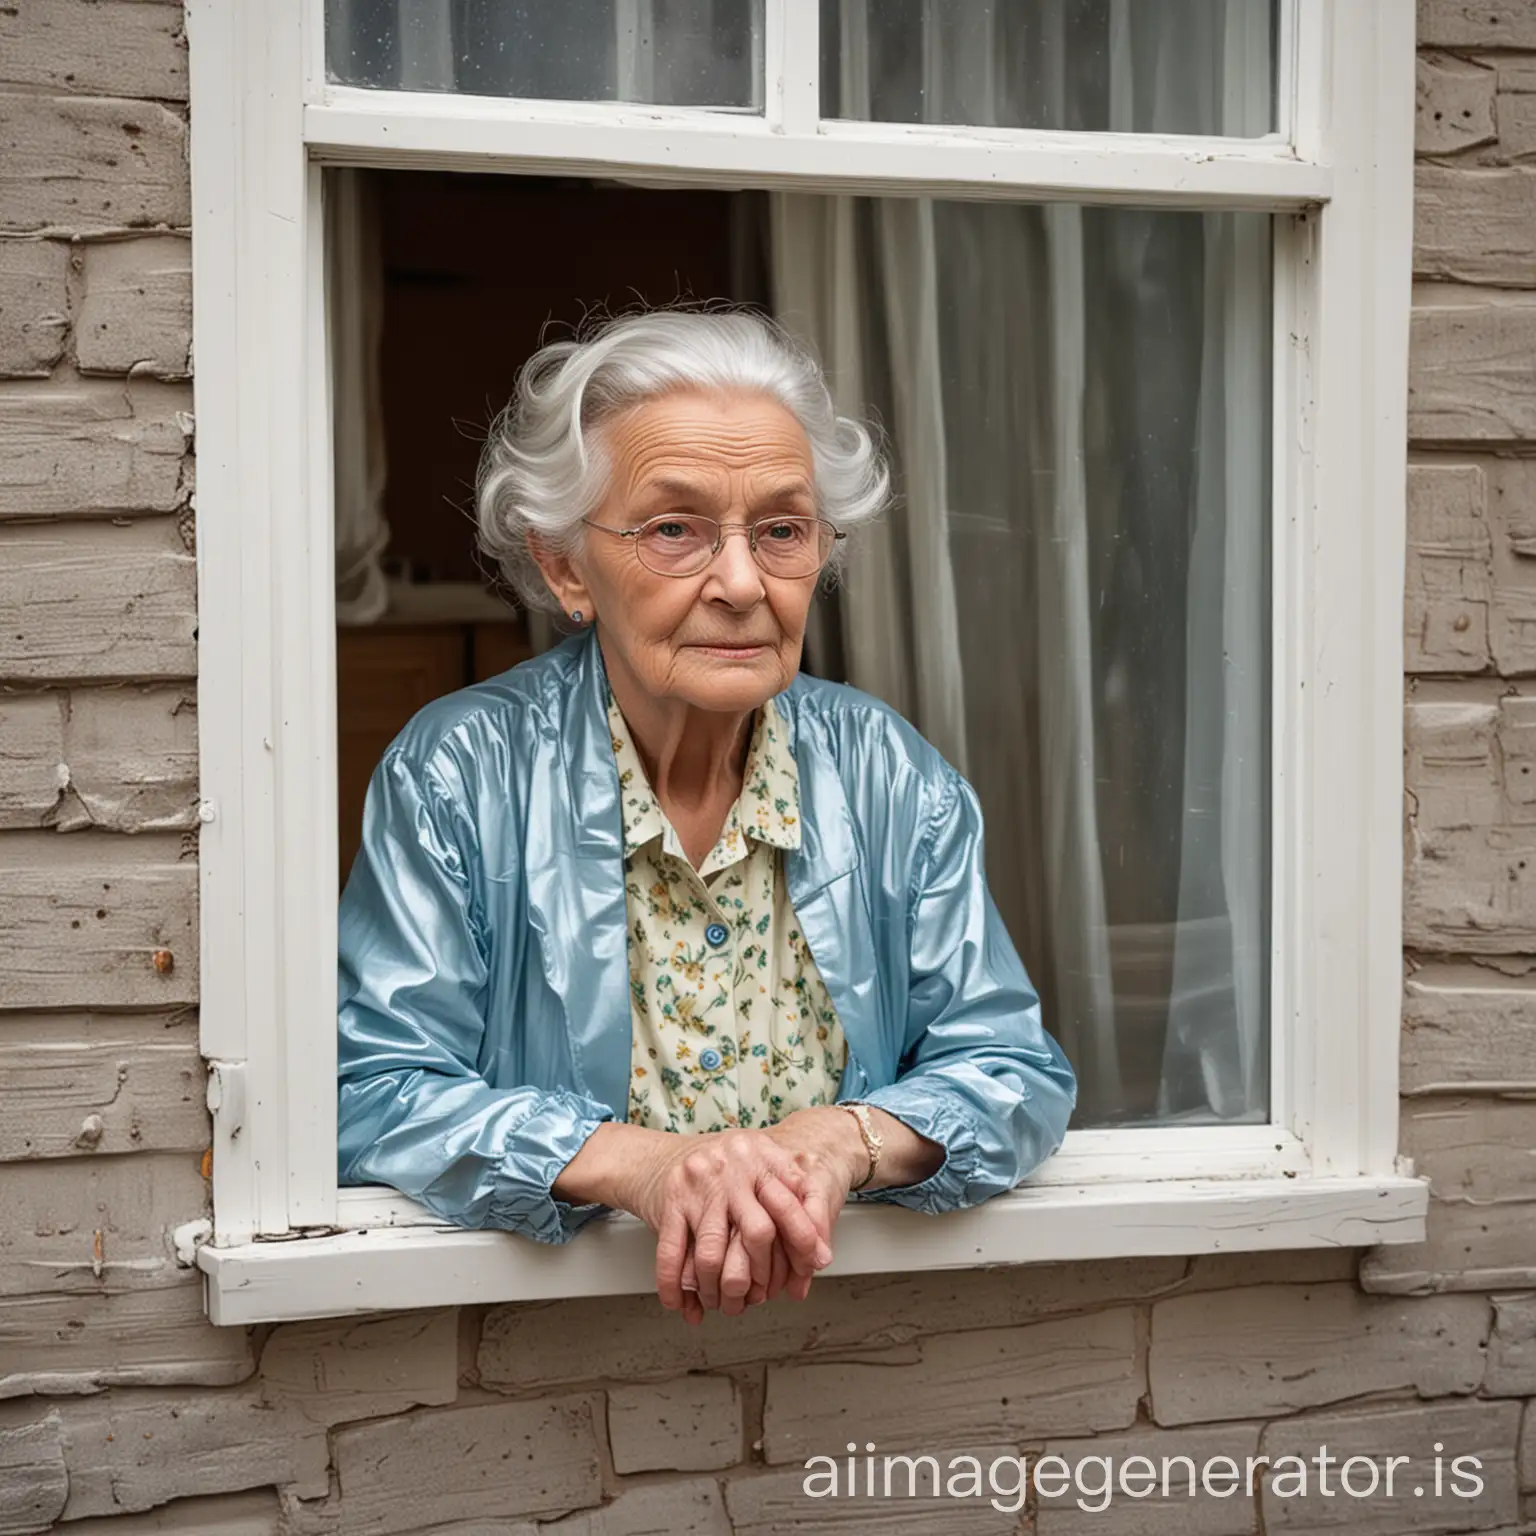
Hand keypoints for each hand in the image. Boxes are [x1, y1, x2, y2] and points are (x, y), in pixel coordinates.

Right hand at [622, 1127, 832, 1323]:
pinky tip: (683, 1304)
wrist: (657, 1157)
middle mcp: (730, 1168)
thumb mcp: (762, 1169)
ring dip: (717, 1290)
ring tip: (722, 1303)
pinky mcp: (669, 1204)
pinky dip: (676, 1288)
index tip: (812, 1265)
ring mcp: (698, 1185)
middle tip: (760, 1295)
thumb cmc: (721, 1171)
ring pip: (713, 1254)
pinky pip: (672, 1255)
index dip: (804, 1239)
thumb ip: (797, 1204)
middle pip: (757, 1232)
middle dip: (761, 1274)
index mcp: (760, 1156)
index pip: (789, 1202)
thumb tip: (820, 1258)